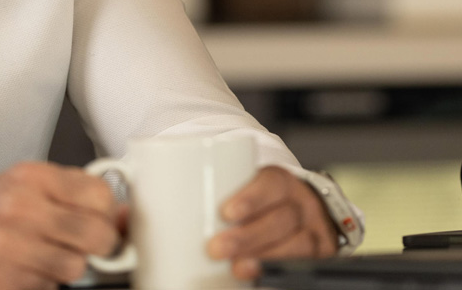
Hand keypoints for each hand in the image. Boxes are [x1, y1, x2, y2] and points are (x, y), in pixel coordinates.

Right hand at [0, 161, 121, 289]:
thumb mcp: (34, 186)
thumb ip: (79, 195)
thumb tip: (125, 217)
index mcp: (33, 177)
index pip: (100, 195)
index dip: (110, 213)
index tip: (105, 220)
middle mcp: (19, 208)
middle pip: (96, 234)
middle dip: (100, 245)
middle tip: (89, 244)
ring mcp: (7, 247)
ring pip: (76, 267)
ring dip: (69, 267)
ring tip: (49, 255)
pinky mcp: (0, 281)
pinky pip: (49, 288)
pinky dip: (45, 283)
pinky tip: (29, 269)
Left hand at [207, 166, 339, 280]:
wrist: (294, 220)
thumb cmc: (252, 210)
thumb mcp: (236, 194)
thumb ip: (196, 198)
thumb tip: (142, 210)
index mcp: (280, 183)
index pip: (272, 182)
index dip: (252, 196)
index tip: (226, 213)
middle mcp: (302, 204)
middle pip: (283, 217)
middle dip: (250, 235)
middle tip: (217, 249)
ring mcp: (314, 231)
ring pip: (299, 243)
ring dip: (267, 257)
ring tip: (238, 269)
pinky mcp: (319, 256)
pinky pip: (310, 264)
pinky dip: (288, 273)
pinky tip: (264, 281)